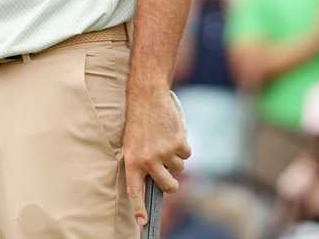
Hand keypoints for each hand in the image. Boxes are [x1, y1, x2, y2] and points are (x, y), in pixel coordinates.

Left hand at [122, 89, 189, 226]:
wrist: (147, 95)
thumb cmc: (139, 121)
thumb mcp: (133, 143)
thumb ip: (143, 163)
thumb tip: (157, 183)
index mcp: (132, 161)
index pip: (134, 190)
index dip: (139, 207)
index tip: (142, 222)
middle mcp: (147, 160)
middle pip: (168, 186)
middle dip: (172, 184)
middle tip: (169, 174)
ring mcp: (164, 153)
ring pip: (179, 168)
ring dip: (175, 157)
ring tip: (164, 139)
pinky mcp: (178, 144)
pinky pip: (187, 154)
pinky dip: (183, 145)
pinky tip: (172, 131)